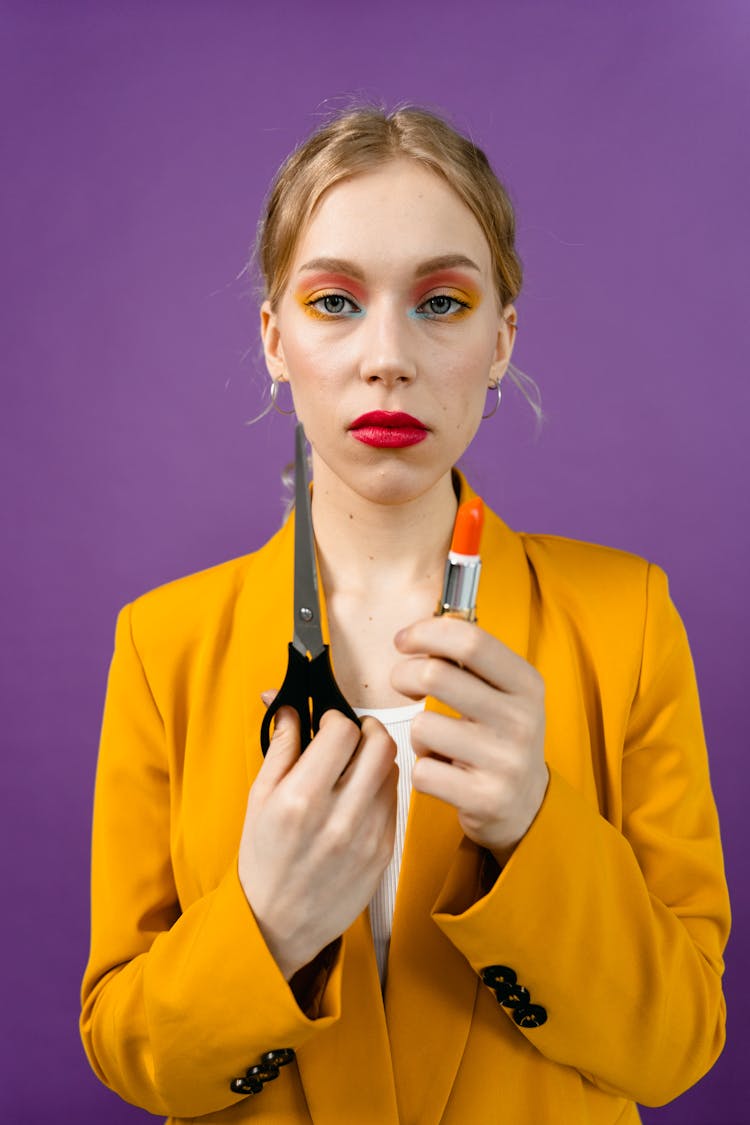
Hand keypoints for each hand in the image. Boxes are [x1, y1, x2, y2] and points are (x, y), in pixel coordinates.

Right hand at [239, 707, 396, 978]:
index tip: (326, 723)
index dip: (336, 718)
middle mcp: (340, 816)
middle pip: (380, 744)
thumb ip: (280, 748)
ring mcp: (368, 836)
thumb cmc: (262, 860)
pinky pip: (394, 801)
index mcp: (302, 799)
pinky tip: (358, 798)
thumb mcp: (258, 800)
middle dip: (366, 729)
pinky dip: (380, 789)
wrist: (277, 925)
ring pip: (393, 770)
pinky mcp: (384, 852)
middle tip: (350, 735)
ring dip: (375, 758)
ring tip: (353, 767)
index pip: (343, 732)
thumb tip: (289, 706)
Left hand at [391, 616, 548, 863]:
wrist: (526, 804)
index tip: (404, 640)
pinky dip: (423, 769)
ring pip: (423, 726)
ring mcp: (506, 761)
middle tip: (403, 685)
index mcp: (527, 684)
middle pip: (435, 676)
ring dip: (418, 733)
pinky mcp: (486, 798)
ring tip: (438, 741)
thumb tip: (422, 630)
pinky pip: (422, 771)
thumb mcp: (504, 691)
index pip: (471, 640)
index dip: (426, 632)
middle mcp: (522, 720)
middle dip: (404, 675)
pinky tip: (443, 772)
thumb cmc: (501, 735)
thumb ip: (470, 659)